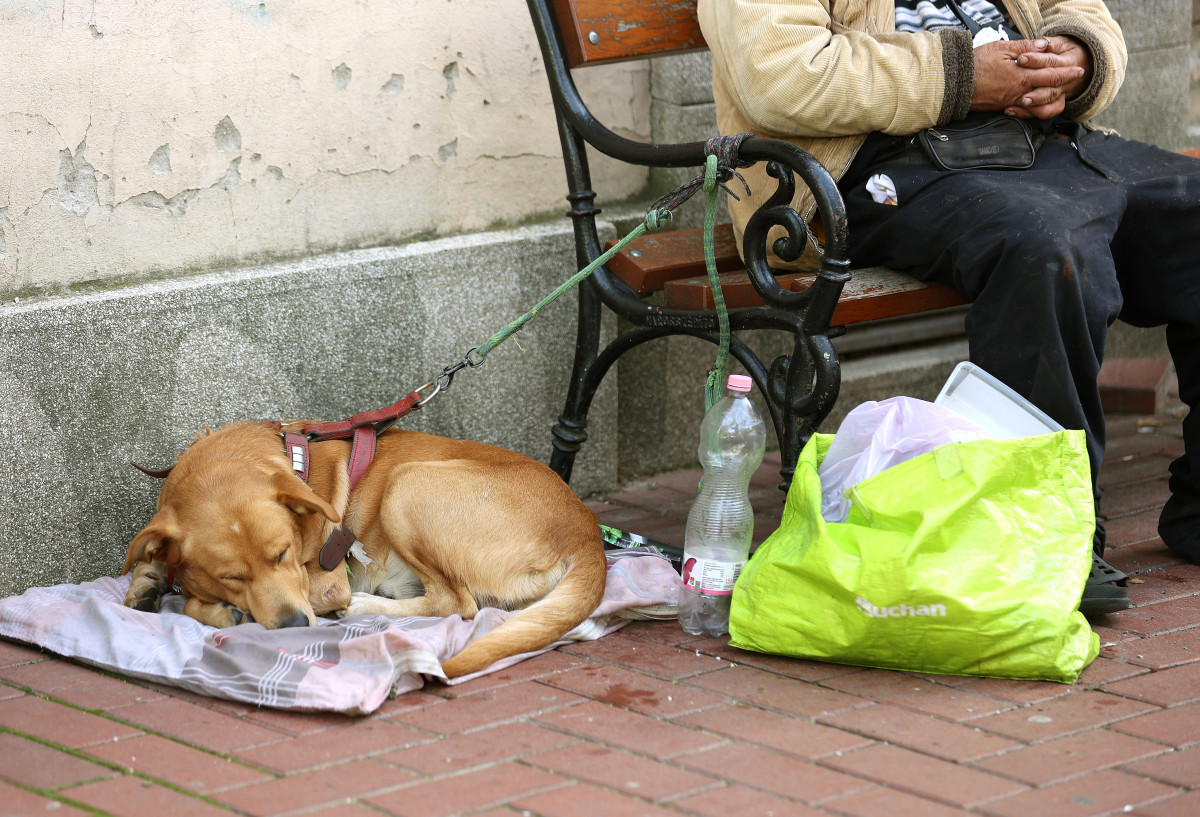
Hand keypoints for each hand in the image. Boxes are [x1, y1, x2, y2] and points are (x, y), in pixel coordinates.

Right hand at [971, 38, 1087, 119]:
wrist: (955, 84)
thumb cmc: (976, 64)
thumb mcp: (1001, 48)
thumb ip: (1026, 47)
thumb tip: (1045, 45)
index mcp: (1023, 76)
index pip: (1053, 74)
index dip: (1067, 72)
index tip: (1078, 69)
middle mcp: (1020, 92)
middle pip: (1051, 91)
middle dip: (1066, 84)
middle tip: (1075, 79)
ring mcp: (1012, 102)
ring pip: (1041, 106)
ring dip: (1053, 100)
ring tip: (1060, 93)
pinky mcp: (1003, 108)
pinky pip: (1026, 112)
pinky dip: (1036, 109)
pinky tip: (1039, 103)